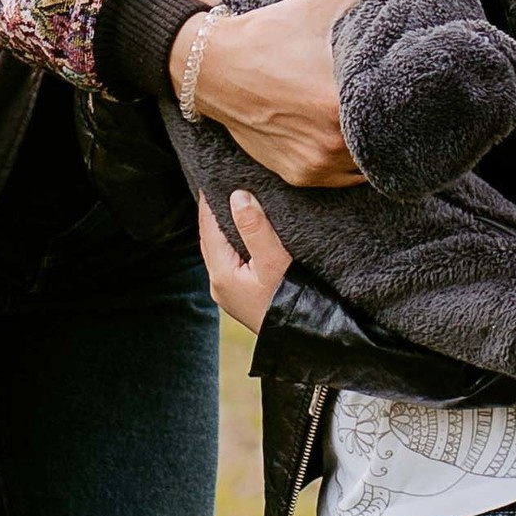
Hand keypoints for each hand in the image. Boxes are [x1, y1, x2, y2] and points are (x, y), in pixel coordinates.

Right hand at [169, 0, 407, 186]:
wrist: (213, 67)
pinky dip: (348, 163)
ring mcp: (313, 163)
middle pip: (382, 142)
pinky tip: (351, 139)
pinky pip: (339, 178)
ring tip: (379, 123)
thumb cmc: (267, 34)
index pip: (396, 114)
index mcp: (339, 101)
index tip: (421, 94)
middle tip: (403, 108)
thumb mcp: (316, 3)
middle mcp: (329, 141)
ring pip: (364, 166)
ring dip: (373, 148)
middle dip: (393, 127)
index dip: (413, 107)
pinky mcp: (298, 174)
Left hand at [198, 189, 294, 335]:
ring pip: (220, 250)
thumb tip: (237, 195)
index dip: (210, 199)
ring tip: (233, 201)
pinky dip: (233, 242)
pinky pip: (230, 260)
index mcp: (221, 274)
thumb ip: (255, 227)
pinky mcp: (241, 297)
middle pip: (211, 238)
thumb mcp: (275, 260)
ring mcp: (229, 293)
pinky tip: (245, 231)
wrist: (307, 340)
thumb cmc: (291, 300)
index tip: (213, 174)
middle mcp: (219, 285)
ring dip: (224, 227)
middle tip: (221, 182)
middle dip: (215, 211)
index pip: (208, 226)